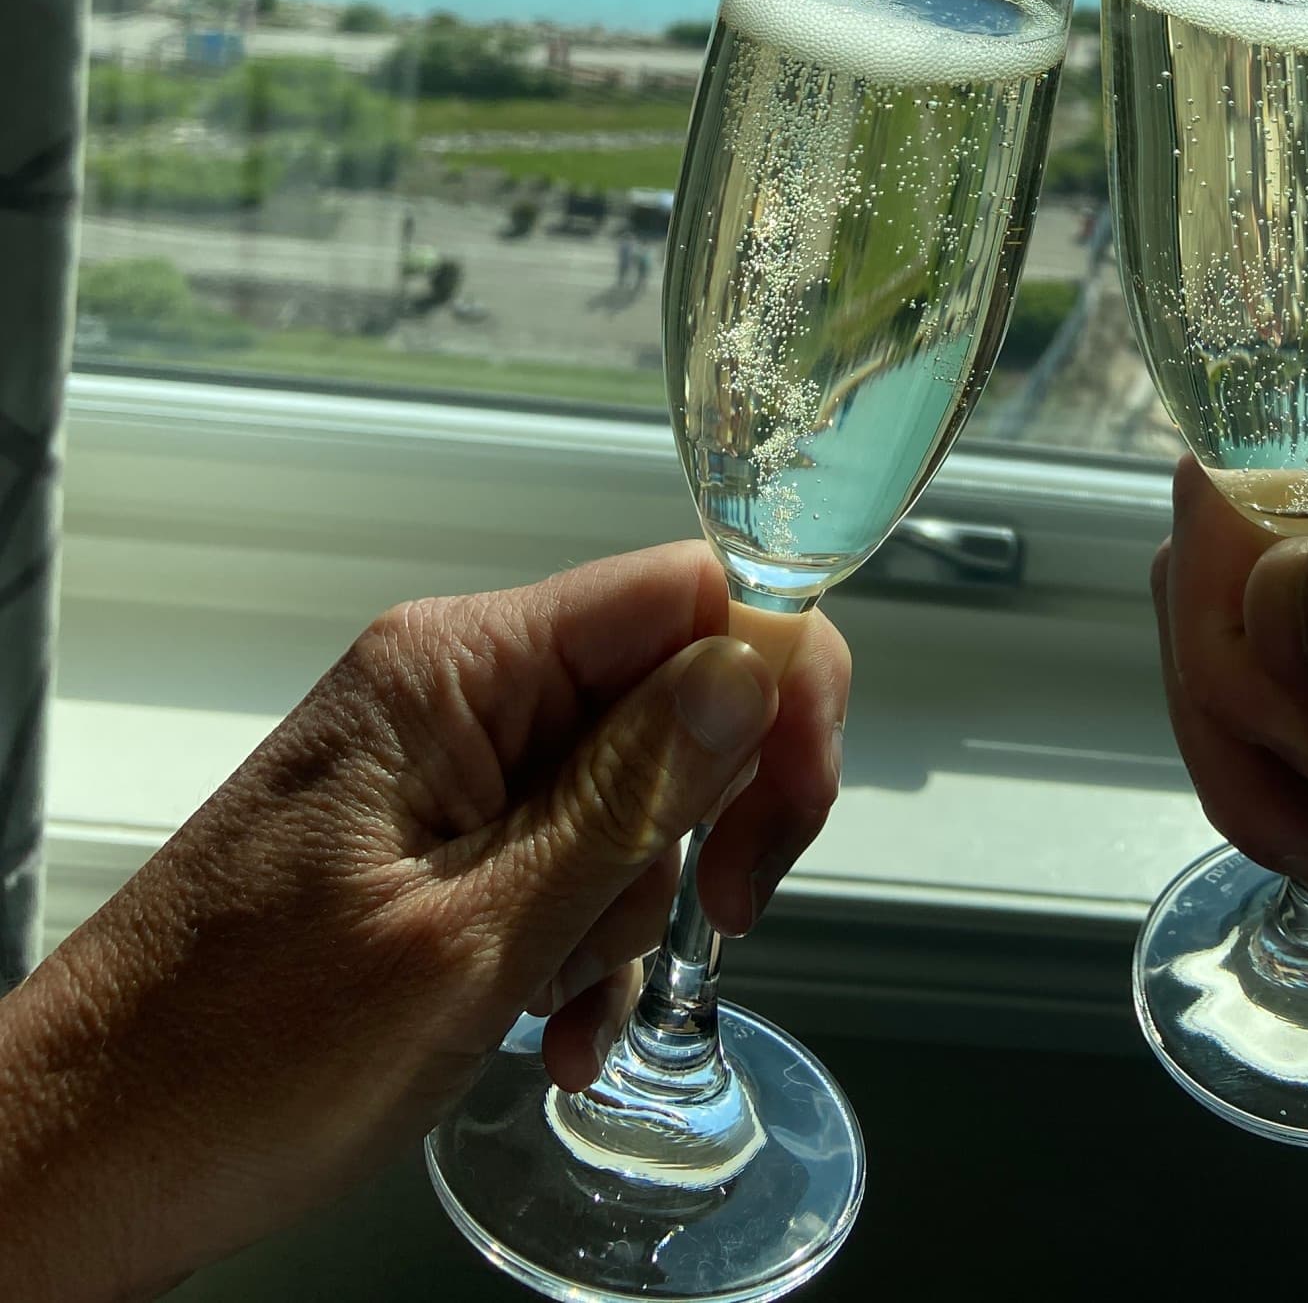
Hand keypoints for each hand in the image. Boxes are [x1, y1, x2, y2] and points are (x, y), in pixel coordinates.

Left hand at [0, 545, 848, 1302]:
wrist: (81, 1158)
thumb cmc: (238, 1060)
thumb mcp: (472, 940)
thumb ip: (627, 799)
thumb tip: (754, 666)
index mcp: (457, 667)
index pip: (687, 590)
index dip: (773, 684)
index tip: (785, 821)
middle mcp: (453, 687)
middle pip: (673, 688)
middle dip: (709, 818)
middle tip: (720, 922)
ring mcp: (439, 764)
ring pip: (631, 789)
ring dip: (633, 910)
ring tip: (559, 1013)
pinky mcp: (429, 838)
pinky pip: (566, 854)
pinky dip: (581, 942)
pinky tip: (544, 1032)